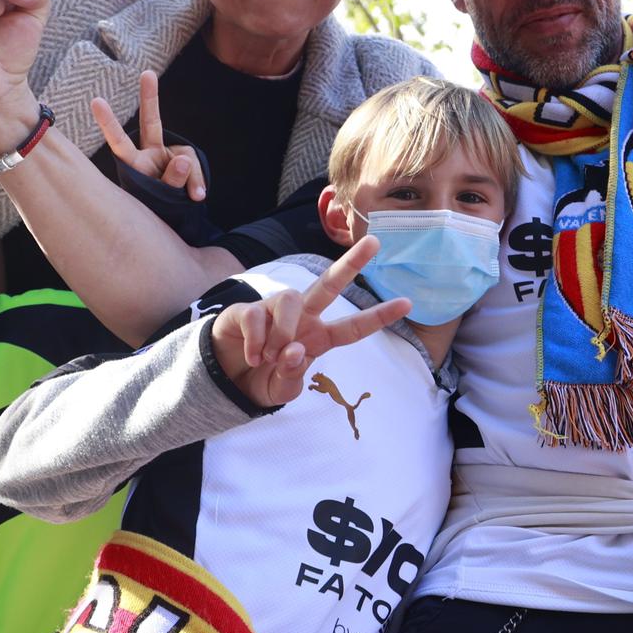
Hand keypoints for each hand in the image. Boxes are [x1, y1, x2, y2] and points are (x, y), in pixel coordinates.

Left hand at [89, 72, 206, 201]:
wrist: (177, 212)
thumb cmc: (161, 205)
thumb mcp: (163, 199)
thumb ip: (173, 181)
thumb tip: (184, 160)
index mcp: (134, 164)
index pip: (119, 142)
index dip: (109, 123)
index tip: (96, 101)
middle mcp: (149, 154)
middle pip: (151, 123)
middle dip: (150, 98)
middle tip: (148, 73)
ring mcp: (167, 155)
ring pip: (185, 157)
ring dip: (190, 179)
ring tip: (192, 197)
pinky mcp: (184, 158)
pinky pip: (195, 167)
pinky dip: (197, 183)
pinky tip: (197, 196)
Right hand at [210, 236, 410, 408]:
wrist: (224, 382)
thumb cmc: (261, 380)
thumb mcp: (281, 390)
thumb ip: (291, 375)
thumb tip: (293, 351)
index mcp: (318, 339)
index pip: (353, 328)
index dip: (379, 317)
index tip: (408, 302)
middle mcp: (301, 318)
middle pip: (328, 285)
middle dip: (351, 264)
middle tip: (375, 242)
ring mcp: (274, 311)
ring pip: (291, 300)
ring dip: (283, 332)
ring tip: (271, 357)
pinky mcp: (247, 310)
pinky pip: (258, 316)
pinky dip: (258, 342)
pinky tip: (253, 357)